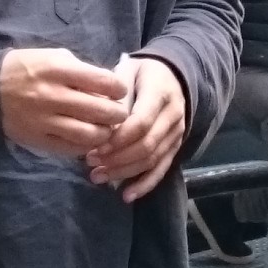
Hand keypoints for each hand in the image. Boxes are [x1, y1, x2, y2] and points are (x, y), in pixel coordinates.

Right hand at [0, 48, 131, 156]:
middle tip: (120, 113)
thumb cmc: (26, 69)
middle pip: (100, 111)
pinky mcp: (38, 139)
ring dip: (104, 133)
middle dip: (118, 114)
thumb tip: (109, 86)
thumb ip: (80, 70)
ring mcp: (44, 120)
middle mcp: (52, 95)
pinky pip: (71, 148)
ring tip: (106, 128)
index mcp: (57, 69)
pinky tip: (88, 138)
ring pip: (88, 134)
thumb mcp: (53, 57)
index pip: (102, 81)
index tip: (120, 91)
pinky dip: (86, 146)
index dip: (118, 88)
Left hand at [85, 54, 188, 199]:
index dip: (117, 139)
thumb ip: (114, 94)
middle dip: (117, 158)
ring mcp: (177, 134)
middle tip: (90, 163)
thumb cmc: (142, 73)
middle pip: (147, 145)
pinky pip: (162, 169)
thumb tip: (98, 120)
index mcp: (160, 93)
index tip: (94, 148)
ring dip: (124, 173)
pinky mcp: (175, 147)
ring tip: (97, 176)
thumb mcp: (127, 72)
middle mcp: (173, 116)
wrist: (173, 76)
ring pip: (152, 160)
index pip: (141, 122)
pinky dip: (145, 184)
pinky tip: (127, 195)